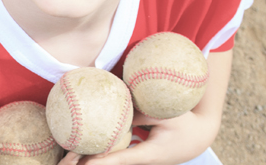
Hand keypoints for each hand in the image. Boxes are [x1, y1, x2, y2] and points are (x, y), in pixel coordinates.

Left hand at [75, 109, 218, 164]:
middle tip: (66, 162)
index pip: (120, 160)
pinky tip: (84, 151)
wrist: (200, 135)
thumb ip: (138, 112)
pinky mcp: (138, 154)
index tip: (84, 164)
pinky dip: (102, 152)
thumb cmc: (184, 121)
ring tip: (68, 160)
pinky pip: (117, 153)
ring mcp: (140, 160)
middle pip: (112, 163)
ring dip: (91, 159)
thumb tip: (112, 106)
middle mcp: (142, 161)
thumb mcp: (163, 113)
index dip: (101, 162)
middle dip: (88, 163)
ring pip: (113, 160)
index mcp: (150, 154)